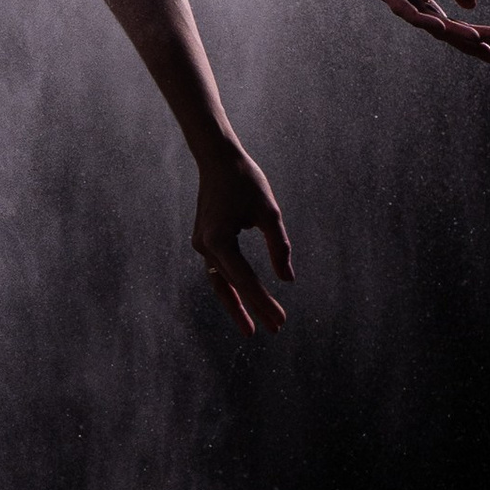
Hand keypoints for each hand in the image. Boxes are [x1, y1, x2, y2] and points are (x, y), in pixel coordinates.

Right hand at [193, 138, 294, 339]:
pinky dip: (231, 287)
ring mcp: (202, 245)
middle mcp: (205, 246)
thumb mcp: (269, 212)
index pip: (245, 280)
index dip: (263, 303)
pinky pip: (219, 271)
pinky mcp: (205, 241)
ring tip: (252, 328)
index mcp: (219, 240)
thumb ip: (279, 247)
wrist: (217, 159)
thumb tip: (287, 280)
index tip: (281, 321)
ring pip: (220, 283)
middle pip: (232, 286)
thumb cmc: (246, 180)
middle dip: (253, 309)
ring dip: (237, 305)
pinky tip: (243, 300)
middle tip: (274, 330)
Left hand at [351, 0, 489, 60]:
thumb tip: (471, 5)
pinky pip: (400, 4)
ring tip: (473, 39)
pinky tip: (439, 26)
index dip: (470, 31)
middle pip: (436, 26)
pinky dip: (418, 17)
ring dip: (448, 32)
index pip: (445, 18)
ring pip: (421, 19)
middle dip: (464, 39)